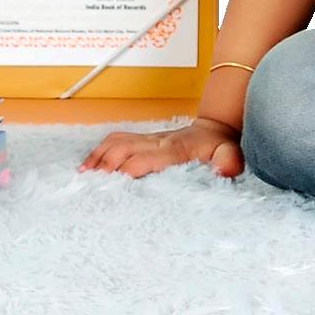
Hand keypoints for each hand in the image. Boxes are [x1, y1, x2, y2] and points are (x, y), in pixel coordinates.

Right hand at [79, 119, 243, 178]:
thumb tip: (221, 173)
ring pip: (116, 142)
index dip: (128, 170)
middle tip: (90, 185)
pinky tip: (89, 165)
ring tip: (83, 176)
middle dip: (105, 165)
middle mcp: (157, 141)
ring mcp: (148, 138)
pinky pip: (116, 139)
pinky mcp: (142, 139)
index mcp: (175, 149)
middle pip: (123, 149)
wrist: (215, 129)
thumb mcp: (230, 154)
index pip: (146, 158)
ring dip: (99, 157)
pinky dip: (100, 150)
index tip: (114, 185)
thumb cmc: (219, 146)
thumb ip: (228, 163)